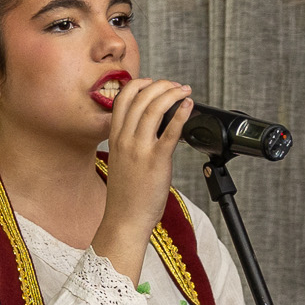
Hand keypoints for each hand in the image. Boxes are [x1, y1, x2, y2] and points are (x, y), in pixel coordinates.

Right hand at [92, 77, 191, 283]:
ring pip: (154, 108)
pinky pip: (170, 131)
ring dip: (172, 94)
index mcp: (115, 137)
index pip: (123, 98)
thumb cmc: (126, 195)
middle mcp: (125, 139)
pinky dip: (181, 114)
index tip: (154, 83)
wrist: (125, 220)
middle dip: (161, 85)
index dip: (140, 84)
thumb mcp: (122, 160)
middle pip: (140, 97)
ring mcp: (139, 149)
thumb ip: (131, 141)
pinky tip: (189, 106)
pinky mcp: (156, 161)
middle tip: (176, 85)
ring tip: (185, 91)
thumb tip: (151, 128)